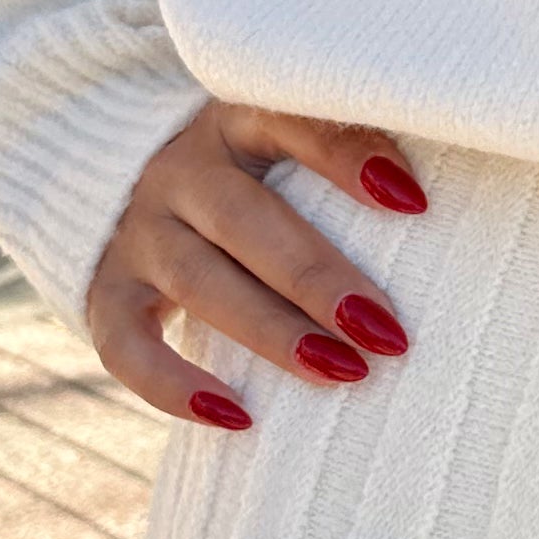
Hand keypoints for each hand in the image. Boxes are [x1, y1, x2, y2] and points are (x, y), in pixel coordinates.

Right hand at [88, 100, 428, 430]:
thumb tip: (432, 202)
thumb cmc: (254, 172)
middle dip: (320, 279)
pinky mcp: (106, 293)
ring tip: (345, 373)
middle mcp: (179, 170)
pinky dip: (174, 388)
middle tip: (390, 332)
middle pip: (246, 220)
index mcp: (233, 120)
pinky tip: (238, 418)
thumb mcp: (288, 143)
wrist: (128, 180)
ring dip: (273, 333)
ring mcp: (137, 233)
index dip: (348, 158)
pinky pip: (127, 348)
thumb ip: (348, 151)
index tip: (415, 203)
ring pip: (198, 283)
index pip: (289, 122)